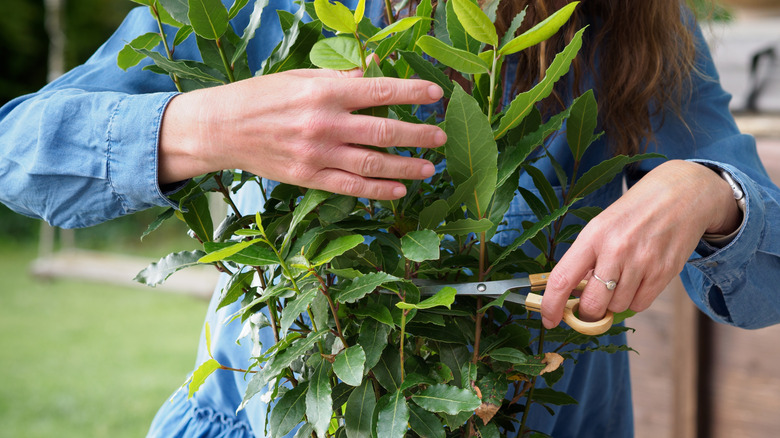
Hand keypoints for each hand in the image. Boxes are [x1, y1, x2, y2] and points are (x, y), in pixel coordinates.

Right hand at [159, 68, 445, 199]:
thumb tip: (376, 69)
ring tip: (429, 168)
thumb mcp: (300, 78)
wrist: (221, 129)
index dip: (412, 92)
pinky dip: (377, 190)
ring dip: (405, 167)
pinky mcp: (309, 177)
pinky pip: (351, 186)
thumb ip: (341, 78)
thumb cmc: (261, 97)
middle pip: (384, 131)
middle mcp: (325, 123)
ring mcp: (317, 154)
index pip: (380, 90)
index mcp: (324, 92)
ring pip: (373, 163)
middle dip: (418, 134)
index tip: (436, 94)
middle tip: (440, 137)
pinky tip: (398, 190)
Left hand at [540, 160, 742, 328]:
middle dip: (587, 312)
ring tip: (622, 278)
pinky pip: (640, 304)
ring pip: (617, 307)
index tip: (548, 320)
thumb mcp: (602, 226)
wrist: (681, 194)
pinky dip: (634, 300)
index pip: (562, 279)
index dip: (551, 305)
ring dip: (614, 303)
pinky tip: (638, 280)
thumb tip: (573, 295)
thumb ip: (586, 258)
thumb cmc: (633, 213)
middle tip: (590, 305)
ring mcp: (642, 262)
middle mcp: (616, 250)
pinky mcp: (664, 272)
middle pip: (592, 304)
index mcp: (593, 235)